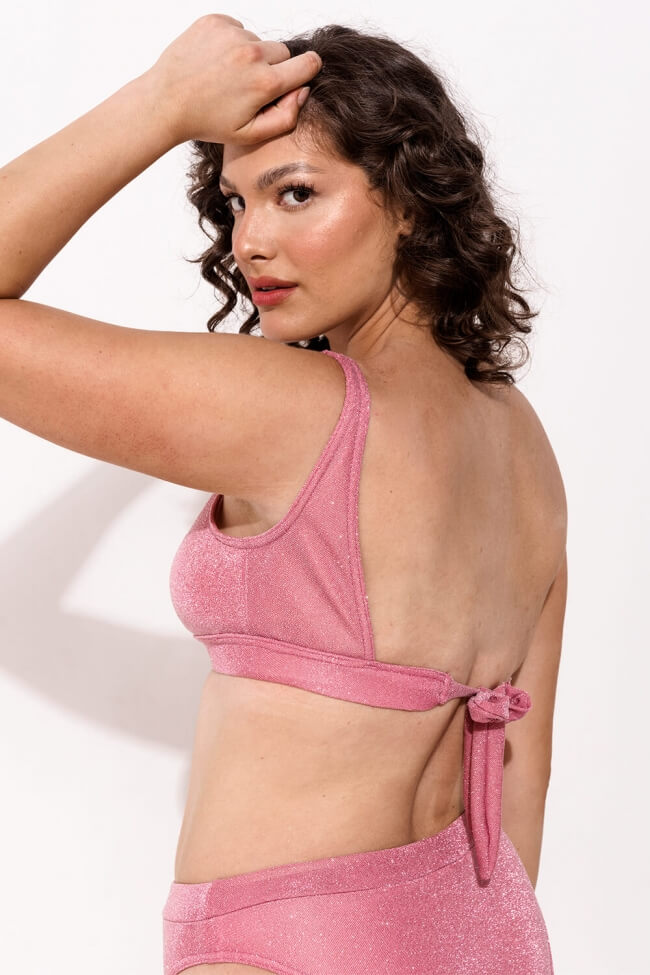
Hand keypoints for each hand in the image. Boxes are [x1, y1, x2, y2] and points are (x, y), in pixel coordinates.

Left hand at [146, 13, 321, 144]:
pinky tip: (217, 62)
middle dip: (273, 67)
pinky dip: (232, 43)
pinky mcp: (215, 22)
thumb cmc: (207, 121)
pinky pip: (238, 29)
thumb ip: (286, 118)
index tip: (298, 76)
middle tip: (249, 87)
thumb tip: (302, 90)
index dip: (307, 70)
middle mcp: (252, 54)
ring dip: (250, 56)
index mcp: (264, 83)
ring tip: (228, 76)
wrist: (166, 102)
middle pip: (284, 52)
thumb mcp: (250, 134)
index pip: (308, 63)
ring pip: (259, 41)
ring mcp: (232, 35)